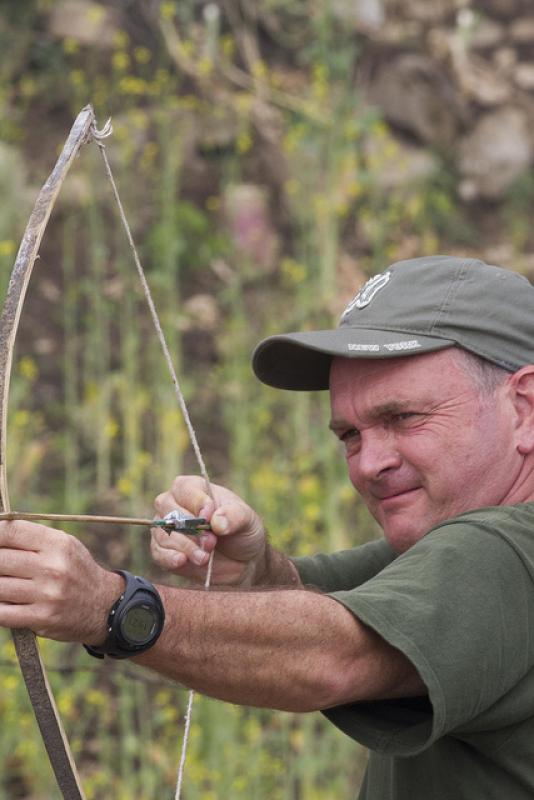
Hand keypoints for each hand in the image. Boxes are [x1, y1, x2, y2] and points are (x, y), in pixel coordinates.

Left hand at [0, 520, 121, 643]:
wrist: (104, 606)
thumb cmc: (75, 570)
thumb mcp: (64, 545)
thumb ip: (33, 538)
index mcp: (58, 544)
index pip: (11, 532)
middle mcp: (53, 567)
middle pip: (0, 559)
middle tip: (2, 567)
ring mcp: (47, 594)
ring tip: (5, 583)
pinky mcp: (42, 617)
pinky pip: (2, 613)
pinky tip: (4, 602)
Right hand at [151, 476, 266, 585]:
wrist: (242, 561)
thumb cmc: (242, 531)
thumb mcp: (246, 519)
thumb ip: (234, 516)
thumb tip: (216, 520)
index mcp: (193, 488)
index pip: (183, 488)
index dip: (196, 503)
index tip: (210, 517)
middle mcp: (174, 505)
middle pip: (170, 512)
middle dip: (192, 530)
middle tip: (212, 542)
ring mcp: (166, 529)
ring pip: (164, 534)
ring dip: (186, 547)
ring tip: (205, 557)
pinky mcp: (164, 551)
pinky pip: (158, 553)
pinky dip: (170, 558)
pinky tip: (182, 561)